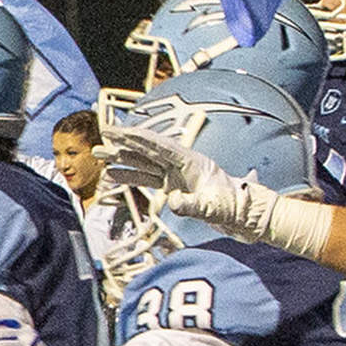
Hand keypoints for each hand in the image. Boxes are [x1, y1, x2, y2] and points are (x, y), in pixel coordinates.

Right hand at [100, 124, 267, 237]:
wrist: (244, 215)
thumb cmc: (233, 207)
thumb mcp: (213, 208)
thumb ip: (192, 205)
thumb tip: (173, 202)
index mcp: (191, 161)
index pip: (158, 146)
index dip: (137, 137)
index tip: (117, 131)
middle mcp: (181, 165)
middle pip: (148, 151)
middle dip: (124, 144)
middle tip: (102, 136)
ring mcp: (177, 176)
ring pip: (144, 164)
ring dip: (122, 160)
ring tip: (101, 156)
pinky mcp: (174, 187)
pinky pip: (147, 179)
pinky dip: (131, 177)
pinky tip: (114, 176)